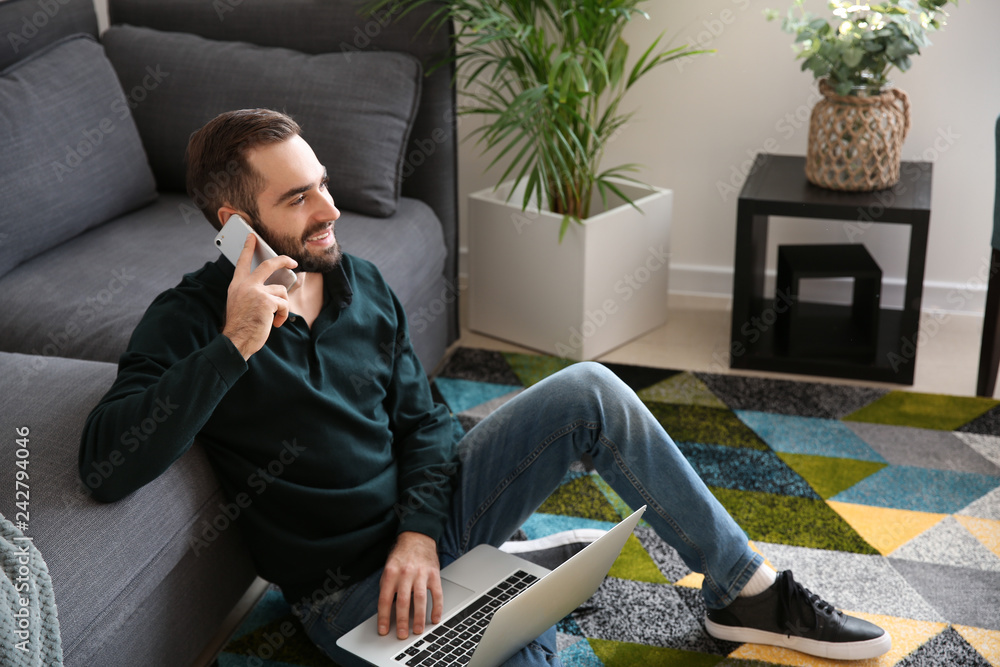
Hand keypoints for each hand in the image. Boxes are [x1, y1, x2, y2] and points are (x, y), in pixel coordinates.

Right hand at [222, 234, 297, 359]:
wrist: (236, 340)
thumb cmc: (241, 326)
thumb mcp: (240, 304)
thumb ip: (251, 292)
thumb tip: (274, 288)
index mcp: (237, 285)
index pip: (242, 261)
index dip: (248, 248)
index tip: (253, 237)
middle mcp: (245, 285)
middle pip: (269, 265)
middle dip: (283, 260)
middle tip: (293, 262)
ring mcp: (256, 291)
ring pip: (281, 291)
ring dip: (282, 306)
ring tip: (275, 318)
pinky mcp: (267, 300)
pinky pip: (284, 304)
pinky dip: (283, 315)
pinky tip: (275, 323)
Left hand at [378, 531, 442, 638]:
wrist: (417, 537)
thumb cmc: (401, 556)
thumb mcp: (389, 568)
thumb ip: (387, 586)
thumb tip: (385, 609)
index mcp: (391, 573)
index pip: (385, 599)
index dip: (383, 617)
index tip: (383, 631)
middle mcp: (405, 573)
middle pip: (403, 601)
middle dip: (402, 621)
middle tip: (402, 635)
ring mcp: (421, 574)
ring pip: (420, 599)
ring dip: (418, 617)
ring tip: (417, 630)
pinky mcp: (434, 574)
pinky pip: (437, 593)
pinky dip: (437, 607)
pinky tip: (434, 618)